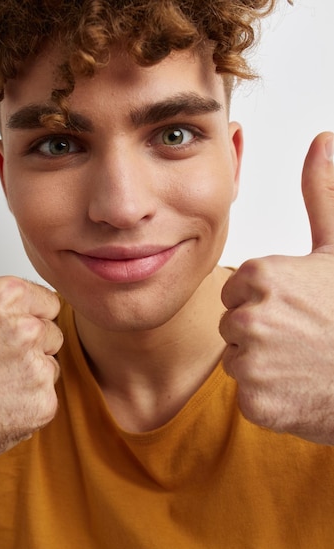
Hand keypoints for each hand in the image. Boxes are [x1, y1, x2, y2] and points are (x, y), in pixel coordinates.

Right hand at [0, 182, 62, 477]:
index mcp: (6, 293)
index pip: (45, 304)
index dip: (21, 319)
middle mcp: (25, 327)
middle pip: (51, 334)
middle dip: (27, 346)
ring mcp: (34, 367)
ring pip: (50, 366)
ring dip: (27, 376)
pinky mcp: (40, 404)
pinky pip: (47, 399)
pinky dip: (26, 406)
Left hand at [220, 132, 333, 444]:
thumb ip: (323, 196)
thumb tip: (323, 141)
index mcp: (261, 274)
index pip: (235, 291)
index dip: (264, 302)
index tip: (297, 309)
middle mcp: (247, 315)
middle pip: (232, 325)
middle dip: (259, 333)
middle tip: (303, 338)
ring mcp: (250, 361)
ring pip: (237, 361)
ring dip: (263, 366)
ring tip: (304, 363)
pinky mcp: (254, 401)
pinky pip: (247, 395)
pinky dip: (269, 398)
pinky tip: (300, 389)